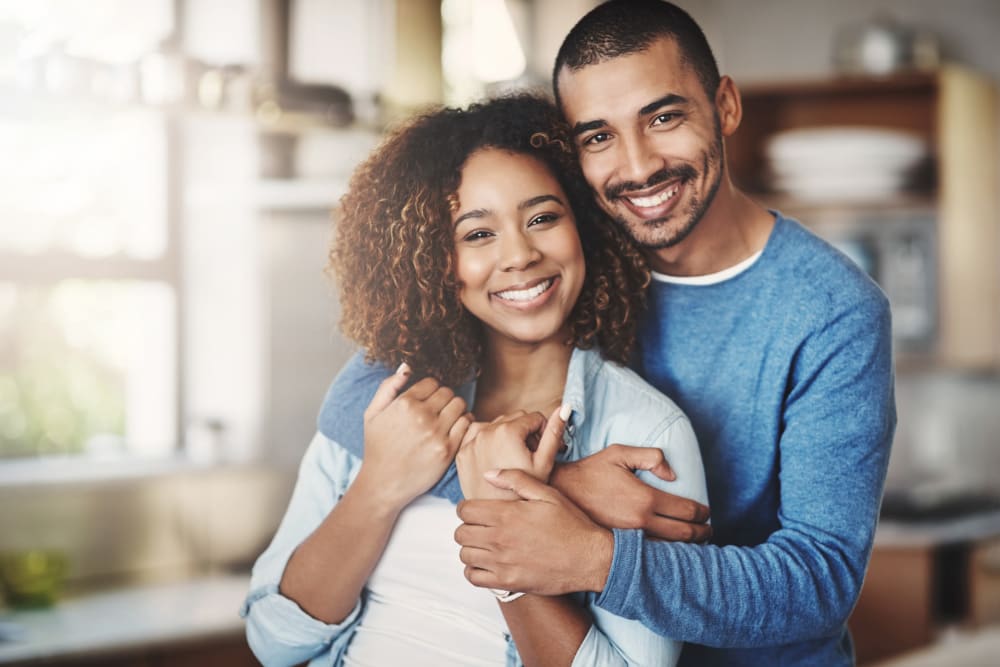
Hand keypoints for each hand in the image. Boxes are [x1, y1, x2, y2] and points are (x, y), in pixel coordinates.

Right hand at [358, 364, 469, 509]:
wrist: (383, 483)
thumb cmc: (377, 447)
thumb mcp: (372, 414)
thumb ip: (388, 387)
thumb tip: (406, 367)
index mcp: (404, 404)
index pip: (432, 382)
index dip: (430, 390)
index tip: (427, 400)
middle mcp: (421, 416)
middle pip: (448, 392)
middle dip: (444, 398)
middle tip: (438, 410)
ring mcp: (436, 433)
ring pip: (460, 405)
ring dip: (455, 409)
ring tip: (447, 418)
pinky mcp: (447, 450)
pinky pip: (466, 424)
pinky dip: (464, 422)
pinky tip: (455, 428)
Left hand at [456, 404, 567, 500]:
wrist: (497, 517)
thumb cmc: (524, 494)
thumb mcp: (544, 463)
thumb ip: (554, 433)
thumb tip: (564, 408)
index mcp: (508, 431)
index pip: (534, 417)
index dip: (544, 431)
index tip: (545, 448)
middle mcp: (486, 431)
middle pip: (514, 418)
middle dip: (526, 432)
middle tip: (532, 454)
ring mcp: (471, 442)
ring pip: (496, 425)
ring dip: (508, 434)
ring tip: (515, 457)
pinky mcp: (462, 453)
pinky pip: (478, 435)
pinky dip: (488, 440)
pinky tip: (497, 458)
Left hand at [456, 469, 612, 594]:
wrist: (591, 558)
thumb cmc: (571, 524)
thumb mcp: (547, 494)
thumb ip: (516, 479)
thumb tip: (488, 474)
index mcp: (506, 515)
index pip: (464, 510)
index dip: (468, 507)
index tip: (478, 510)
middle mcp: (500, 539)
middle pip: (461, 532)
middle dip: (468, 526)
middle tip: (482, 526)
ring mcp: (502, 563)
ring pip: (465, 555)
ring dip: (471, 548)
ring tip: (485, 544)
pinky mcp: (507, 583)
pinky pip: (473, 577)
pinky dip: (475, 570)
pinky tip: (488, 562)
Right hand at [551, 445, 711, 541]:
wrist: (559, 494)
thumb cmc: (590, 471)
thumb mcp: (619, 453)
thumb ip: (650, 456)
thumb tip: (672, 475)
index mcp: (645, 498)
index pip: (686, 510)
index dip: (702, 512)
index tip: (707, 512)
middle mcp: (641, 523)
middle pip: (684, 534)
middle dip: (702, 532)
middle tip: (708, 529)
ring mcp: (630, 539)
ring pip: (670, 549)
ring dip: (687, 547)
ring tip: (695, 541)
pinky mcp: (619, 548)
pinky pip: (651, 555)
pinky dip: (666, 554)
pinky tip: (670, 550)